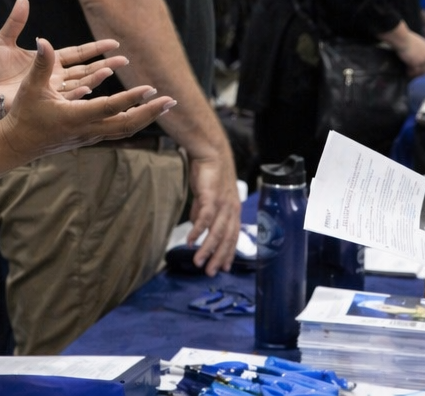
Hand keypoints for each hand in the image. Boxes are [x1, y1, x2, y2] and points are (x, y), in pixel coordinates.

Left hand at [0, 0, 126, 124]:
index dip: (95, 48)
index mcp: (48, 60)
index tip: (114, 44)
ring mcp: (49, 91)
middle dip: (105, 64)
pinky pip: (64, 100)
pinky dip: (77, 95)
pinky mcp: (41, 103)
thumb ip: (16, 20)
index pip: (78, 53)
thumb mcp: (3, 41)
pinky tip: (89, 89)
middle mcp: (53, 76)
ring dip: (95, 79)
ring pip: (79, 84)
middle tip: (124, 60)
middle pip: (85, 69)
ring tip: (111, 71)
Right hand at [0, 38, 174, 161]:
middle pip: (127, 125)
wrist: (18, 144)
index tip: (151, 89)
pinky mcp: (90, 137)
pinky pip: (118, 130)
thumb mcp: (31, 87)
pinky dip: (134, 120)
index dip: (132, 99)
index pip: (110, 108)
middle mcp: (87, 130)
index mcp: (75, 117)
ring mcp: (90, 136)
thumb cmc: (23, 114)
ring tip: (165, 105)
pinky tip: (145, 113)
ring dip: (147, 117)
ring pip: (125, 130)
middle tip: (171, 100)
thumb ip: (41, 64)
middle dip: (150, 113)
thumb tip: (42, 40)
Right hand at [184, 150, 241, 275]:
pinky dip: (198, 232)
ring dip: (207, 249)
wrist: (210, 153)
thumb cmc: (209, 174)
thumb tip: (196, 228)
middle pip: (227, 238)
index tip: (224, 267)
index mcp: (233, 210)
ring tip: (198, 262)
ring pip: (217, 232)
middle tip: (211, 272)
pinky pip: (205, 218)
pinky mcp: (212, 197)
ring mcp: (223, 204)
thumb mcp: (207, 197)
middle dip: (219, 257)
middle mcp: (232, 209)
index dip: (229, 252)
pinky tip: (191, 242)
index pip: (233, 236)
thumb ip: (202, 212)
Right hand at [393, 27, 424, 77]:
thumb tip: (418, 56)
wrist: (402, 38)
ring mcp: (422, 60)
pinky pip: (414, 71)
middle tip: (417, 75)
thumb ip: (421, 50)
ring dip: (415, 73)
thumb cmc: (407, 38)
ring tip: (409, 73)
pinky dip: (410, 72)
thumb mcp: (418, 43)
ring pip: (421, 71)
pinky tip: (406, 71)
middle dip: (423, 72)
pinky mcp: (416, 63)